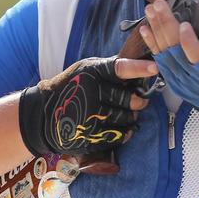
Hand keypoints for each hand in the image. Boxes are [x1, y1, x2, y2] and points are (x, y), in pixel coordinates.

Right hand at [18, 56, 156, 155]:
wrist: (43, 114)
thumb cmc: (71, 87)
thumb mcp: (84, 70)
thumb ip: (109, 67)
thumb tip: (140, 61)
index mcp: (91, 73)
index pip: (120, 69)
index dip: (139, 68)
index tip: (155, 68)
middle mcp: (90, 93)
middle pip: (129, 99)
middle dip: (139, 101)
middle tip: (139, 101)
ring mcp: (89, 116)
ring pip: (126, 118)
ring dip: (132, 117)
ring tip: (128, 114)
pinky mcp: (89, 136)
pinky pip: (119, 135)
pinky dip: (125, 133)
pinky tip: (122, 128)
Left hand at [139, 0, 198, 125]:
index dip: (190, 43)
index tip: (184, 26)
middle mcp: (194, 77)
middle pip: (176, 50)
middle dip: (166, 26)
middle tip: (159, 4)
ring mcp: (181, 79)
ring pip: (165, 53)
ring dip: (156, 30)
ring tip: (151, 9)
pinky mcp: (173, 79)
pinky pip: (159, 60)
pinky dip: (151, 43)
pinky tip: (144, 28)